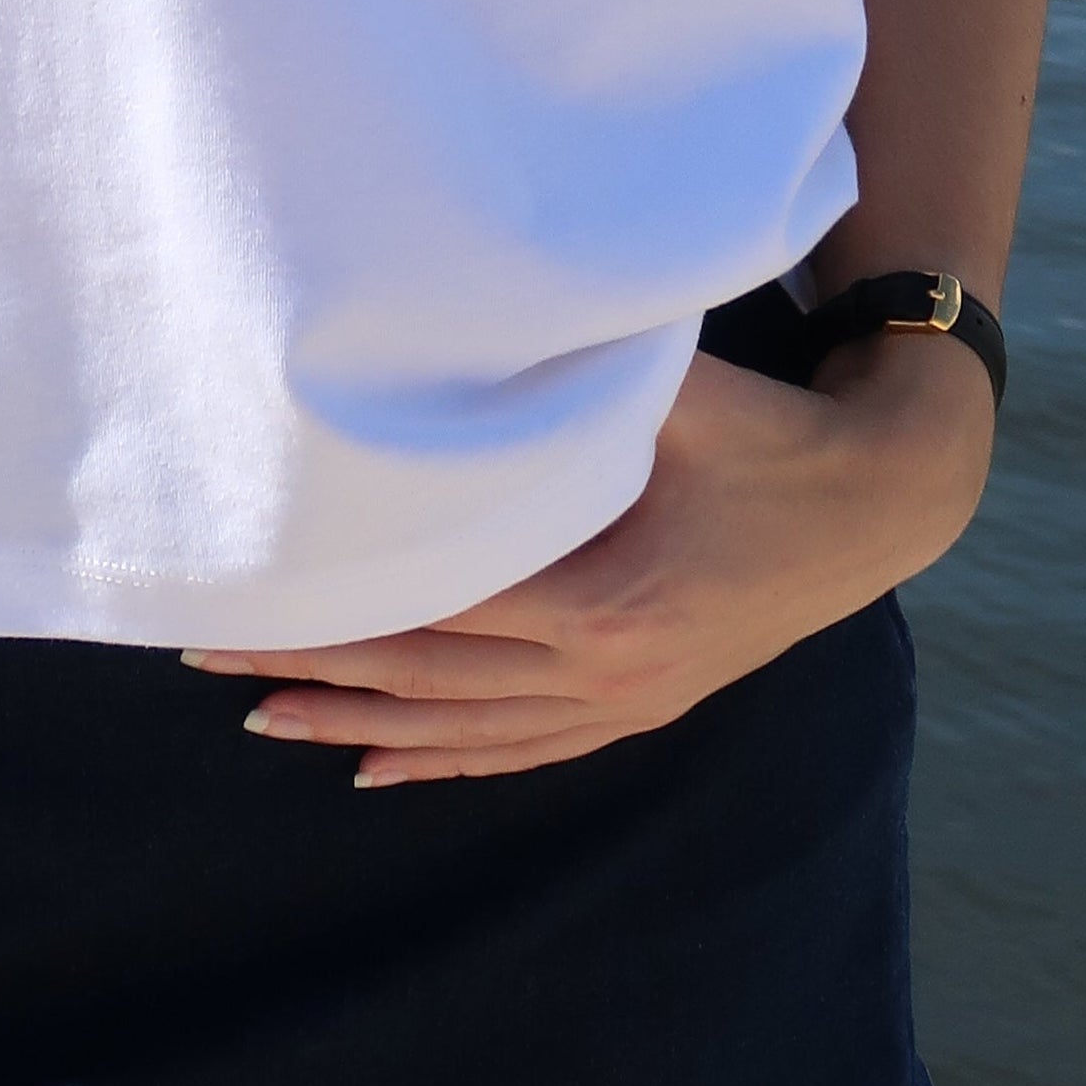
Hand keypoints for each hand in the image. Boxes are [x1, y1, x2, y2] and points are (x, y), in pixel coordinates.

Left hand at [186, 334, 994, 785]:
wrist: (882, 500)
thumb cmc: (772, 424)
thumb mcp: (678, 386)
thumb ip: (577, 370)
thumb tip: (464, 317)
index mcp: (608, 596)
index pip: (437, 605)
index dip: (337, 601)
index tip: (244, 586)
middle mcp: (609, 669)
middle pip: (429, 676)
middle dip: (314, 660)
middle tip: (203, 652)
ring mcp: (627, 701)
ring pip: (465, 726)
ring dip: (357, 720)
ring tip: (257, 714)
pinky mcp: (643, 707)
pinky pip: (523, 748)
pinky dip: (443, 759)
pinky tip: (372, 768)